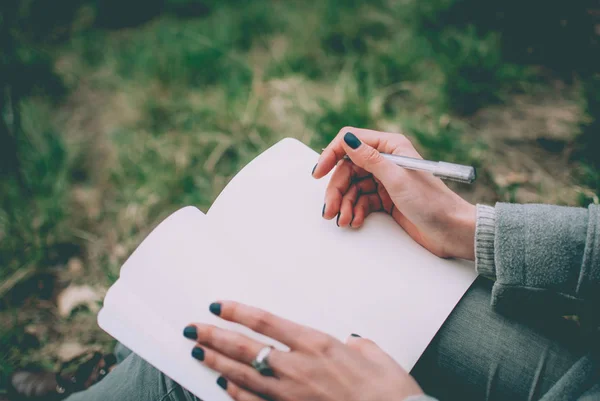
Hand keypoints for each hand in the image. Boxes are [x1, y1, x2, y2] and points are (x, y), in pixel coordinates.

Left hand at [184, 301, 422, 400]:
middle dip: (215, 336)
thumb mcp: (373, 354)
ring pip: (243, 374)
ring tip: (198, 352)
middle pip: (245, 347)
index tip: (218, 305)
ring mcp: (291, 394)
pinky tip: (224, 384)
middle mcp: (297, 366)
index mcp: (317, 343)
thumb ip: (355, 345)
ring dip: (217, 362)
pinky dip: (236, 393)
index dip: (238, 312)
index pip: (266, 322)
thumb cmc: (389, 390)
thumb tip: (350, 343)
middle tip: (193, 328)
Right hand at [312, 127, 475, 259]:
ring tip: (344, 220)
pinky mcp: (385, 199)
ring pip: (352, 188)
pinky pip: (360, 201)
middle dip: (337, 190)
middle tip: (329, 210)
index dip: (331, 155)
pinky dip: (354, 211)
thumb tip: (348, 140)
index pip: (351, 142)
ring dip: (344, 204)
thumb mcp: (397, 179)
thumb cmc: (432, 202)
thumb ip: (370, 159)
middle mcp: (386, 160)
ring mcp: (384, 180)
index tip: (319, 173)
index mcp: (390, 146)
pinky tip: (355, 221)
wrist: (451, 231)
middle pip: (347, 170)